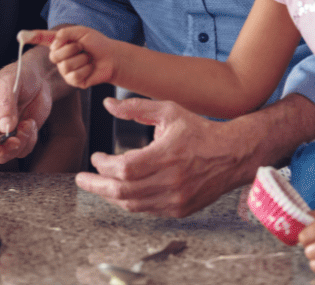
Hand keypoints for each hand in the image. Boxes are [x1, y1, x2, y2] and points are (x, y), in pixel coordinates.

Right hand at [0, 51, 52, 163]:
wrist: (38, 79)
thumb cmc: (19, 75)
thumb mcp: (9, 83)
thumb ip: (5, 104)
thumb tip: (4, 127)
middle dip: (2, 149)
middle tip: (16, 141)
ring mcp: (2, 133)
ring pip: (4, 154)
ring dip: (20, 144)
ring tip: (28, 124)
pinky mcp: (17, 138)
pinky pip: (22, 151)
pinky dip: (29, 140)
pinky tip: (31, 124)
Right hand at [24, 27, 116, 89]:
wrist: (111, 57)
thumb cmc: (96, 43)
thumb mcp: (81, 32)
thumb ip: (65, 34)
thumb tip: (53, 42)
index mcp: (59, 43)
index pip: (42, 39)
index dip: (31, 37)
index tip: (20, 35)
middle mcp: (59, 57)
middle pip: (54, 55)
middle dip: (71, 48)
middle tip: (82, 47)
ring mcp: (65, 71)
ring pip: (65, 66)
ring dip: (81, 59)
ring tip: (88, 58)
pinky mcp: (74, 81)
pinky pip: (74, 76)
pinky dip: (86, 69)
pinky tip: (90, 67)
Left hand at [75, 97, 248, 217]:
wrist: (232, 154)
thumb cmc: (199, 130)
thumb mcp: (168, 111)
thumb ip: (136, 108)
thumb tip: (108, 104)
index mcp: (167, 155)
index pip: (124, 168)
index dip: (104, 165)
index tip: (95, 157)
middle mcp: (171, 181)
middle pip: (123, 191)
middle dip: (97, 186)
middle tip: (82, 179)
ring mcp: (176, 199)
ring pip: (133, 205)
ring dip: (110, 196)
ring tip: (98, 185)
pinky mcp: (180, 210)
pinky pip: (146, 210)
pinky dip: (130, 201)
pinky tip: (121, 192)